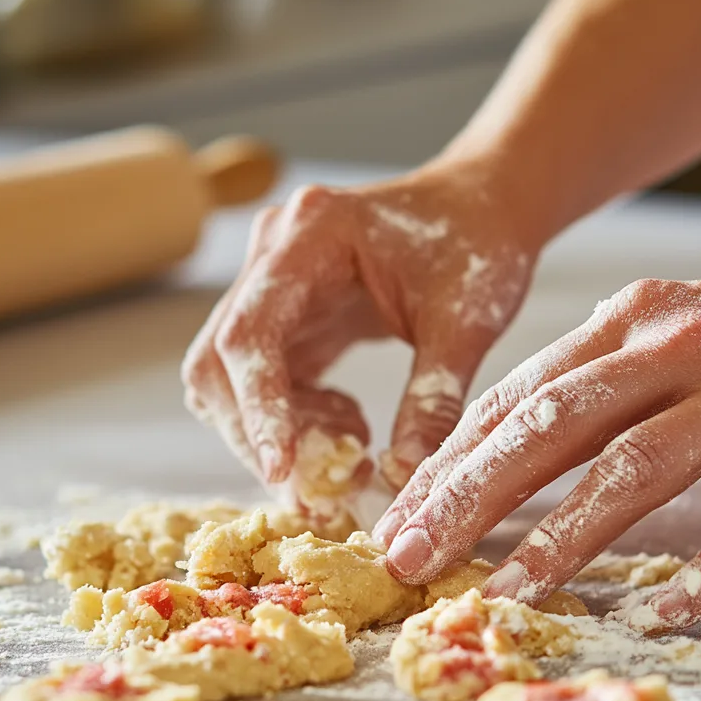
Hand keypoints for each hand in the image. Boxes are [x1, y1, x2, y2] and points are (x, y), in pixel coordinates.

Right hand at [181, 163, 533, 491]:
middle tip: (316, 492)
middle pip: (218, 365)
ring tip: (348, 455)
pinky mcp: (283, 317)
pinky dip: (293, 423)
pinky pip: (262, 385)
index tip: (282, 470)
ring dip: (273, 436)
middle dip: (257, 436)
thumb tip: (405, 477)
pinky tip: (348, 425)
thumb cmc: (478, 244)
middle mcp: (272, 256)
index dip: (258, 408)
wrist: (482, 208)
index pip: (250, 334)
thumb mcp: (465, 322)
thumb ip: (434, 398)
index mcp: (310, 236)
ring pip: (228, 383)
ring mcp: (271, 287)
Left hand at [375, 258, 700, 632]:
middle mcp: (680, 343)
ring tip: (502, 594)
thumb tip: (478, 458)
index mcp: (627, 319)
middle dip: (472, 498)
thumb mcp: (652, 338)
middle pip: (553, 426)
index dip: (450, 463)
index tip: (398, 520)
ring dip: (563, 538)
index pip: (515, 398)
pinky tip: (661, 615)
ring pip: (639, 467)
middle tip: (413, 559)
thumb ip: (579, 385)